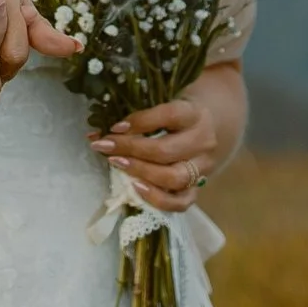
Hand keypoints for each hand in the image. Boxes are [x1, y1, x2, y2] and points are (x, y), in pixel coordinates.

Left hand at [92, 59, 247, 211]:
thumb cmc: (178, 114)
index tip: (115, 126)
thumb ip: (137, 116)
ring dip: (140, 172)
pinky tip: (135, 188)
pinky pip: (180, 202)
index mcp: (196, 114)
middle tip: (105, 146)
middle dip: (131, 149)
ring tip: (117, 164)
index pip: (169, 116)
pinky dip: (157, 199)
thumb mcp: (164, 104)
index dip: (140, 122)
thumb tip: (94, 134)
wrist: (213, 127)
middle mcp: (203, 141)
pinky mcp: (198, 188)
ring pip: (173, 178)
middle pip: (166, 151)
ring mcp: (203, 168)